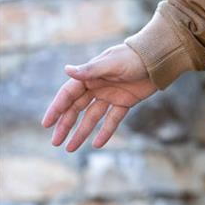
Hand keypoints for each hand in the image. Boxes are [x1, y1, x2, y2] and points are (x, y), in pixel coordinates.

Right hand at [41, 43, 158, 151]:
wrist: (158, 58)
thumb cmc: (133, 56)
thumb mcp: (112, 63)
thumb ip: (90, 70)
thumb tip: (66, 70)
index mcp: (91, 75)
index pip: (69, 94)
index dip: (57, 108)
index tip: (46, 123)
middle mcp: (98, 86)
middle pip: (77, 108)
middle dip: (65, 125)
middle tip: (55, 142)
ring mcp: (111, 95)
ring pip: (92, 117)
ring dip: (81, 132)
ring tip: (70, 148)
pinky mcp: (125, 101)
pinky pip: (112, 119)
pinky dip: (105, 131)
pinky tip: (97, 144)